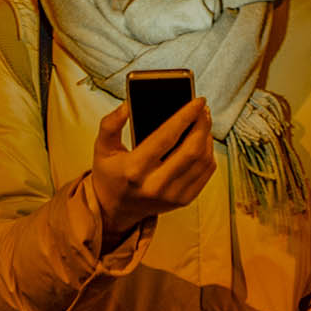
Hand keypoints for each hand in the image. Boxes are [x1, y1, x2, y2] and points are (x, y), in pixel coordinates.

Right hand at [89, 96, 215, 237]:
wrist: (114, 209)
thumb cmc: (110, 174)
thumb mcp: (102, 148)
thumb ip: (111, 124)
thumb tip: (127, 105)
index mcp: (134, 169)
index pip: (166, 137)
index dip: (185, 116)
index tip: (198, 101)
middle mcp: (155, 185)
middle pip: (191, 150)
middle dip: (202, 125)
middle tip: (204, 109)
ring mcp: (172, 196)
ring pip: (202, 161)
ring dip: (207, 137)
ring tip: (204, 122)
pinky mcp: (183, 200)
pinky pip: (206, 173)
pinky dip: (208, 154)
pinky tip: (203, 142)